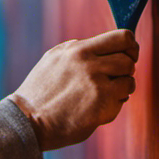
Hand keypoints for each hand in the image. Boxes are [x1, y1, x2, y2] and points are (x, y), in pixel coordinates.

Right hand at [9, 29, 138, 150]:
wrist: (27, 120)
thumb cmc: (41, 93)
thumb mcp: (54, 60)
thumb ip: (79, 50)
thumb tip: (106, 46)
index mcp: (76, 49)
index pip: (122, 37)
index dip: (130, 46)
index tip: (128, 55)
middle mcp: (88, 63)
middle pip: (128, 58)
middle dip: (125, 70)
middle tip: (112, 80)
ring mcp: (97, 83)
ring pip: (129, 79)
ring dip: (121, 88)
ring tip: (103, 95)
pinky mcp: (103, 103)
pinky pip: (123, 98)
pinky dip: (115, 104)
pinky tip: (96, 107)